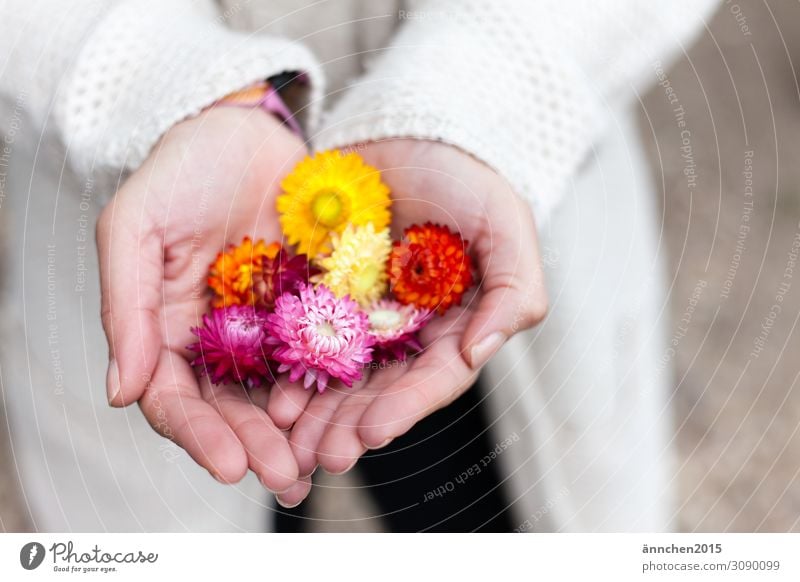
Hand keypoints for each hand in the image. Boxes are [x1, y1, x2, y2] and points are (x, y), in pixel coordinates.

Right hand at [97, 107, 308, 493]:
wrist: (246, 130)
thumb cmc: (182, 169)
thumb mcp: (137, 225)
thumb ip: (124, 306)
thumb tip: (119, 391)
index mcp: (165, 328)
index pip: (174, 398)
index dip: (198, 434)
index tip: (229, 466)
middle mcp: (216, 339)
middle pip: (231, 408)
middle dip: (255, 446)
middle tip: (284, 479)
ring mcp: (266, 327)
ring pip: (278, 393)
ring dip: (296, 434)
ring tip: (318, 465)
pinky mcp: (311, 308)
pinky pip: (322, 355)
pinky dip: (331, 388)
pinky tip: (350, 412)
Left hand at [266, 140, 547, 505]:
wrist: (409, 131)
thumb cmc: (467, 175)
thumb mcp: (504, 224)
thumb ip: (513, 289)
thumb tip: (480, 352)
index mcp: (458, 323)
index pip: (435, 378)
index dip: (405, 408)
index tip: (370, 433)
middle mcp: (412, 330)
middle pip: (383, 389)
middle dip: (353, 425)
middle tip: (322, 457)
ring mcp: (366, 314)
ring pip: (341, 374)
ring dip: (317, 411)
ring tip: (286, 437)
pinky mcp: (326, 293)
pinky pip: (306, 336)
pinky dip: (290, 367)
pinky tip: (268, 393)